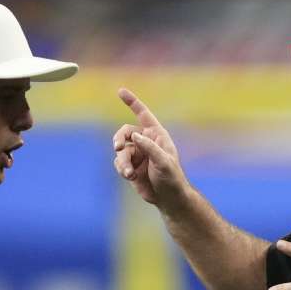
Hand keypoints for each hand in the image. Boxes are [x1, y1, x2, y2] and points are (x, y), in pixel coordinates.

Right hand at [112, 88, 190, 207]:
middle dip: (119, 139)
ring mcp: (136, 154)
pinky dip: (122, 169)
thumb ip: (150, 148)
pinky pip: (118, 162)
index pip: (143, 114)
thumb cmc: (172, 178)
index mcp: (156, 135)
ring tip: (129, 173)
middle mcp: (145, 141)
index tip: (120, 91)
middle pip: (124, 133)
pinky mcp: (130, 166)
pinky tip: (130, 176)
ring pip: (120, 151)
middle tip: (118, 148)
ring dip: (122, 161)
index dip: (132, 102)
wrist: (168, 198)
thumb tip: (135, 136)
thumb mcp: (164, 162)